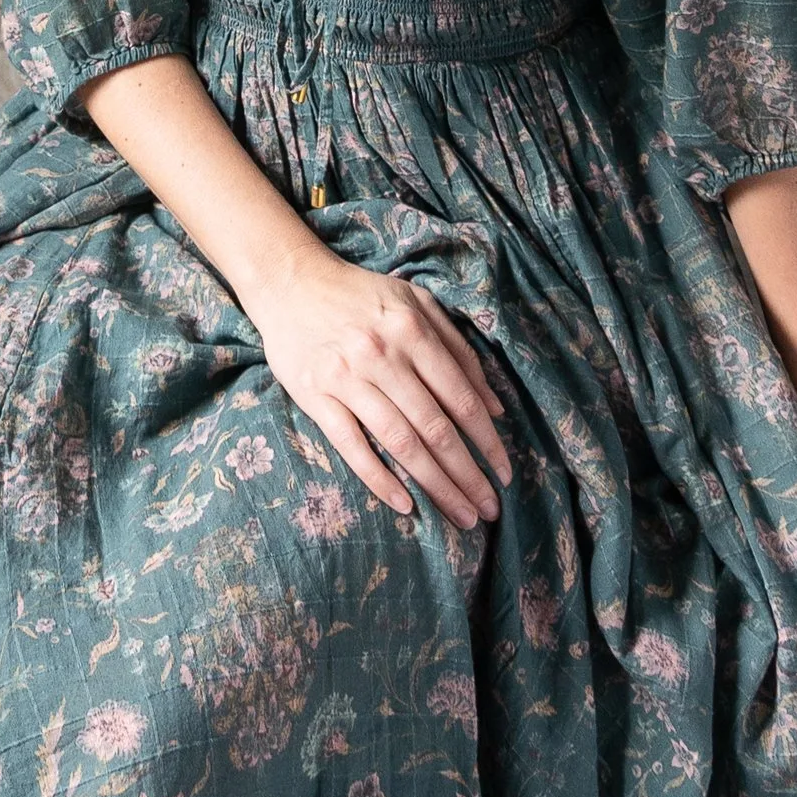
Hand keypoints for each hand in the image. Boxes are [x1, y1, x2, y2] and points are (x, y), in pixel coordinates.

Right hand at [256, 244, 511, 529]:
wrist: (291, 281)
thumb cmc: (361, 295)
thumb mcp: (418, 304)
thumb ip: (458, 350)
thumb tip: (495, 406)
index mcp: (414, 331)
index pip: (462, 399)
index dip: (488, 442)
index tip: (505, 473)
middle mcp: (383, 356)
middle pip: (435, 429)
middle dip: (468, 475)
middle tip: (490, 510)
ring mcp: (346, 378)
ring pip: (401, 442)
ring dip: (436, 485)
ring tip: (461, 515)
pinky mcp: (314, 396)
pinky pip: (352, 446)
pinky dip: (379, 479)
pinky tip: (405, 506)